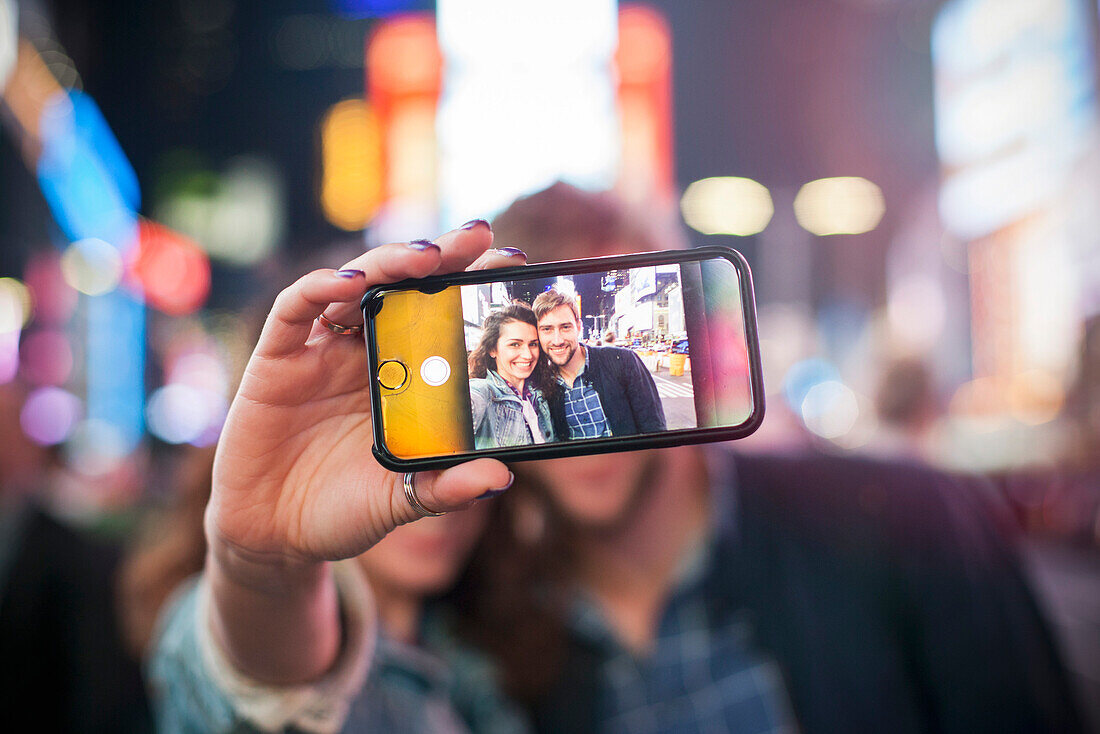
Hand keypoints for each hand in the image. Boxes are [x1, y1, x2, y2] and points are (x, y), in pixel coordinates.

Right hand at [207, 225, 522, 572]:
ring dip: (390, 263)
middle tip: (480, 236)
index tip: (515, 266)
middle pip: (403, 287)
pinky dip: (320, 288)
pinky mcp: (276, 360)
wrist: (275, 536)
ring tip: (427, 255)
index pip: (440, 317)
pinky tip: (350, 283)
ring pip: (355, 285)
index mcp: (402, 377)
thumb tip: (501, 477)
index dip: (472, 287)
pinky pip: (294, 310)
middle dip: (442, 256)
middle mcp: (364, 353)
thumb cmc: (343, 509)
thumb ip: (446, 488)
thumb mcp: (402, 501)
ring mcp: (320, 352)